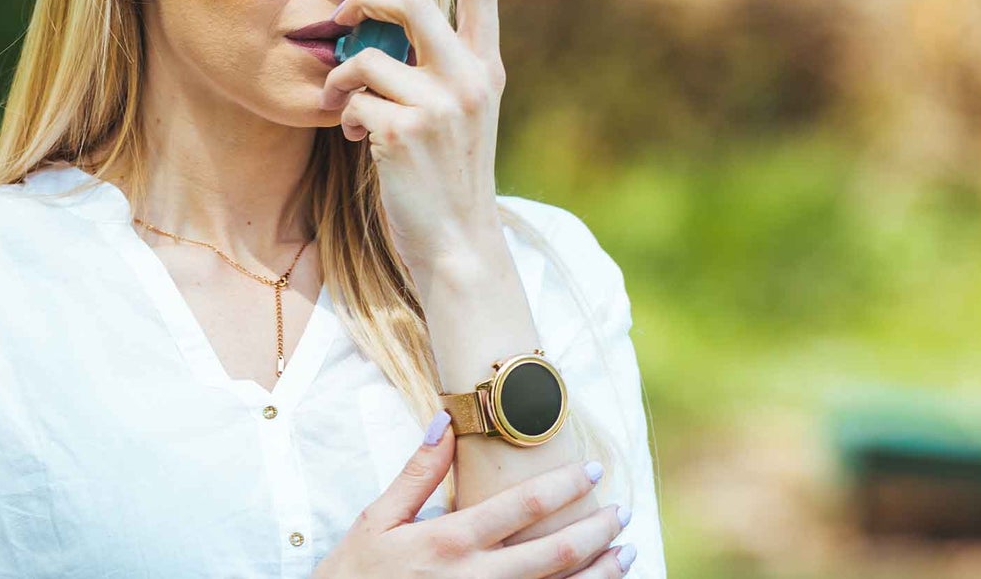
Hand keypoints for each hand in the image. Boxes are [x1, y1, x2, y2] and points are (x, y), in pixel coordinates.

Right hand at [312, 422, 635, 578]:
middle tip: (622, 512)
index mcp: (448, 540)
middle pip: (554, 554)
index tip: (594, 472)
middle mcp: (473, 578)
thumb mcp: (375, 519)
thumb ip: (417, 472)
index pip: (522, 507)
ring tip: (626, 552)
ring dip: (600, 573)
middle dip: (596, 531)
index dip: (565, 486)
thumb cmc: (354, 574)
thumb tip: (446, 417)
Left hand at [320, 0, 506, 278]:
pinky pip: (354, 99)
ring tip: (344, 101)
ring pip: (369, 54)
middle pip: (413, 0)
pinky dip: (347, 116)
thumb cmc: (444, 174)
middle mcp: (471, 78)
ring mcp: (440, 106)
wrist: (455, 243)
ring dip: (343, 76)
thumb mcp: (456, 111)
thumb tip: (384, 22)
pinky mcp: (404, 133)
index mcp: (486, 66)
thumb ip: (435, 65)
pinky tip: (360, 141)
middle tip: (344, 16)